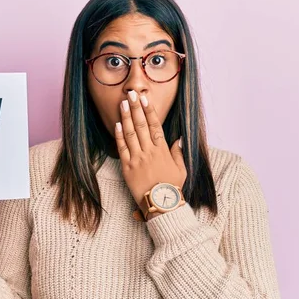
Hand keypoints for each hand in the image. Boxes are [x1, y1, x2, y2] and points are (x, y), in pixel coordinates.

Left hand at [114, 90, 186, 212]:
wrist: (160, 204)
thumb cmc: (172, 188)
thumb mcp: (181, 169)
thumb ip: (178, 153)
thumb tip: (179, 139)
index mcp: (162, 150)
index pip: (155, 126)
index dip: (150, 111)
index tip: (145, 99)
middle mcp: (149, 151)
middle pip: (141, 125)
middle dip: (136, 108)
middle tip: (132, 94)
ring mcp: (137, 159)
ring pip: (131, 133)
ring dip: (126, 117)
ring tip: (123, 104)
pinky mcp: (127, 167)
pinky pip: (122, 148)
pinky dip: (119, 136)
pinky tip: (117, 124)